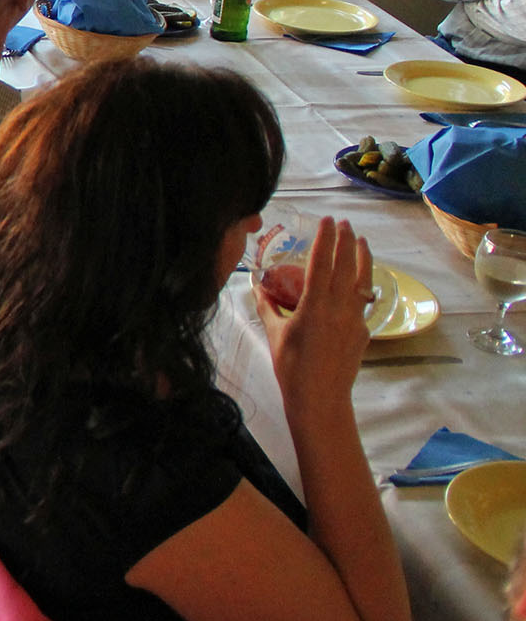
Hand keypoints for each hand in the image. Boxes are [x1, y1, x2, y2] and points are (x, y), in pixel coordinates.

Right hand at [255, 216, 373, 400]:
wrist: (320, 399)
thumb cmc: (291, 368)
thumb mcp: (274, 333)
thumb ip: (268, 307)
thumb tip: (257, 287)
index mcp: (314, 306)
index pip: (322, 263)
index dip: (325, 239)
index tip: (327, 221)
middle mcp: (339, 308)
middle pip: (346, 266)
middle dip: (346, 241)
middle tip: (345, 223)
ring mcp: (355, 320)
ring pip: (362, 281)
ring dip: (363, 258)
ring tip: (362, 241)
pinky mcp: (363, 332)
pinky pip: (363, 301)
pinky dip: (362, 283)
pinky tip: (359, 280)